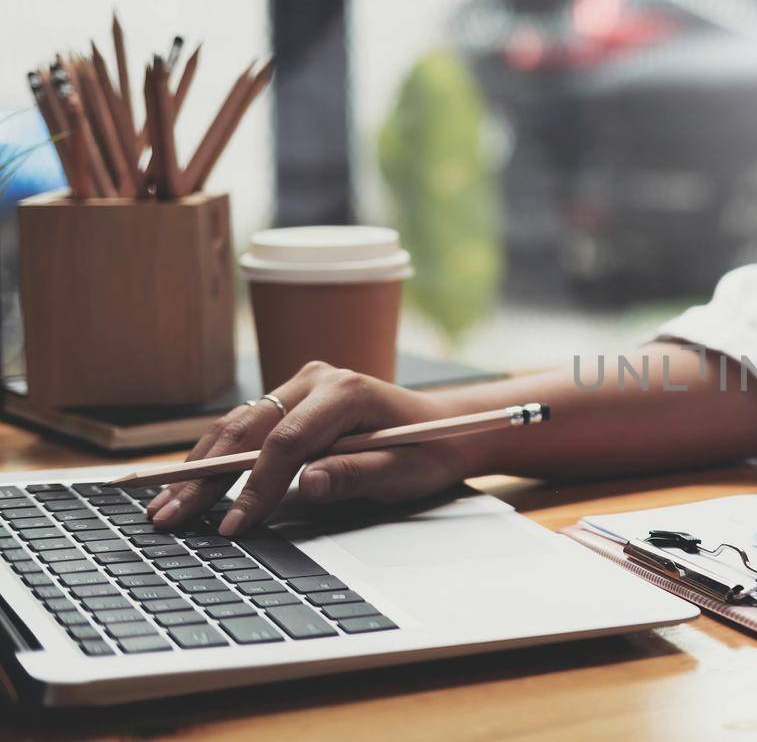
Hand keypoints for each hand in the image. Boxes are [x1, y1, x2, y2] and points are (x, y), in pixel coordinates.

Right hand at [147, 361, 481, 535]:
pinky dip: (214, 459)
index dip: (256, 486)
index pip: (286, 441)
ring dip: (198, 468)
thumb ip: (355, 475)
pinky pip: (243, 430)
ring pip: (235, 427)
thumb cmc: (428, 451)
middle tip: (168, 517)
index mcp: (346, 392)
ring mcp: (298, 387)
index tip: (234, 526)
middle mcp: (316, 380)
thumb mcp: (403, 472)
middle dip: (206, 478)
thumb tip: (307, 485)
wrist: (443, 428)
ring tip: (164, 507)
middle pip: (247, 429)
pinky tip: (187, 487)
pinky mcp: (288, 401)